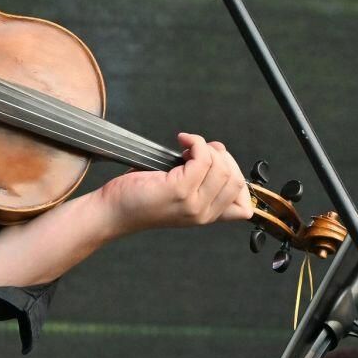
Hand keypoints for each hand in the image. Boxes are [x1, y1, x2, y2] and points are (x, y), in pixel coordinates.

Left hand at [96, 133, 255, 234]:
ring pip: (221, 167)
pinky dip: (195, 143)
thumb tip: (217, 152)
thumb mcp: (179, 194)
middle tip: (198, 151)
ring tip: (186, 148)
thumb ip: (202, 180)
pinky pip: (202, 158)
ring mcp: (192, 203)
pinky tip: (181, 141)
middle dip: (222, 157)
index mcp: (206, 217)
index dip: (236, 177)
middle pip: (235, 179)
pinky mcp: (178, 190)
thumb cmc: (140, 198)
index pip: (244, 206)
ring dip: (206, 148)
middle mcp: (203, 214)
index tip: (217, 164)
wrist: (113, 211)